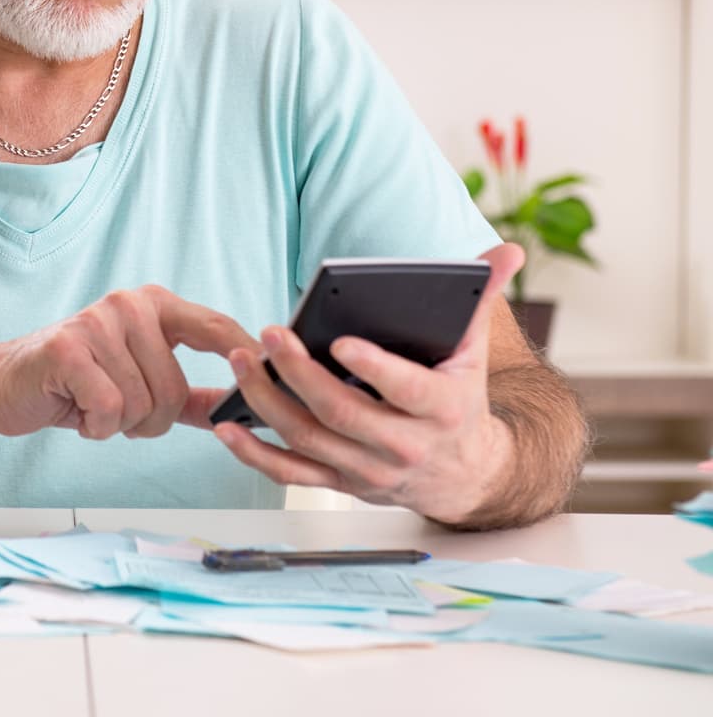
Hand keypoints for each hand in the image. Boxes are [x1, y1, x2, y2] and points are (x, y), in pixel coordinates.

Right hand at [0, 285, 259, 440]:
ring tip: (91, 404)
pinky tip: (75, 409)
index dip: (245, 355)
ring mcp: (98, 322)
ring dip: (117, 425)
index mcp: (155, 305)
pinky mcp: (68, 349)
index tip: (271, 379)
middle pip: (176, 391)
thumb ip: (192, 393)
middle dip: (150, 421)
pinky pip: (109, 409)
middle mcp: (130, 304)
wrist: (4, 384)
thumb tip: (245, 407)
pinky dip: (94, 426)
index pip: (215, 328)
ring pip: (142, 405)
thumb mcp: (140, 381)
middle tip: (116, 411)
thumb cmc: (75, 382)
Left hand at [212, 244, 524, 523]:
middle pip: (344, 414)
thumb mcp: (474, 351)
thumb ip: (481, 299)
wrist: (468, 476)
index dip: (374, 369)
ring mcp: (369, 471)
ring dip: (269, 402)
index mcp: (442, 410)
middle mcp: (405, 447)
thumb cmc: (460, 399)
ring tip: (243, 360)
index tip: (340, 341)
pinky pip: (291, 475)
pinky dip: (255, 454)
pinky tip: (227, 424)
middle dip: (302, 375)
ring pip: (310, 442)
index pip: (407, 390)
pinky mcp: (341, 484)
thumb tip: (507, 249)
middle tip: (271, 334)